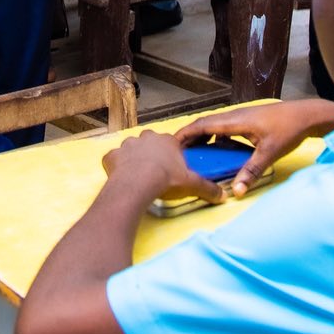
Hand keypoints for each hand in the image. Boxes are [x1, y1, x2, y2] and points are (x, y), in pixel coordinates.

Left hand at [101, 131, 221, 206]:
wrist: (137, 184)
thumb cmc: (165, 180)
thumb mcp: (191, 184)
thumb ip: (207, 188)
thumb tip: (223, 196)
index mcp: (167, 140)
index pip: (171, 144)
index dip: (171, 156)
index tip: (171, 169)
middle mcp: (146, 138)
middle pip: (150, 143)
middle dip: (152, 155)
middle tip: (155, 172)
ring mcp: (127, 145)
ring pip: (130, 149)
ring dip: (133, 159)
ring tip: (138, 176)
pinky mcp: (111, 156)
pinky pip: (113, 160)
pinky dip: (115, 167)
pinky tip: (121, 178)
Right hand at [176, 100, 333, 195]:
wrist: (307, 115)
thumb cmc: (289, 130)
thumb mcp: (270, 153)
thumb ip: (251, 171)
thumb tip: (235, 191)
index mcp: (236, 121)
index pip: (204, 125)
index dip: (186, 133)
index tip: (171, 143)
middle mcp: (236, 115)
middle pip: (206, 123)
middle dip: (190, 135)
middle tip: (177, 151)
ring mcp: (243, 116)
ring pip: (215, 124)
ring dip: (202, 135)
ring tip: (193, 151)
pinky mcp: (249, 120)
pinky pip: (225, 126)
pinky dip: (215, 136)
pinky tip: (217, 148)